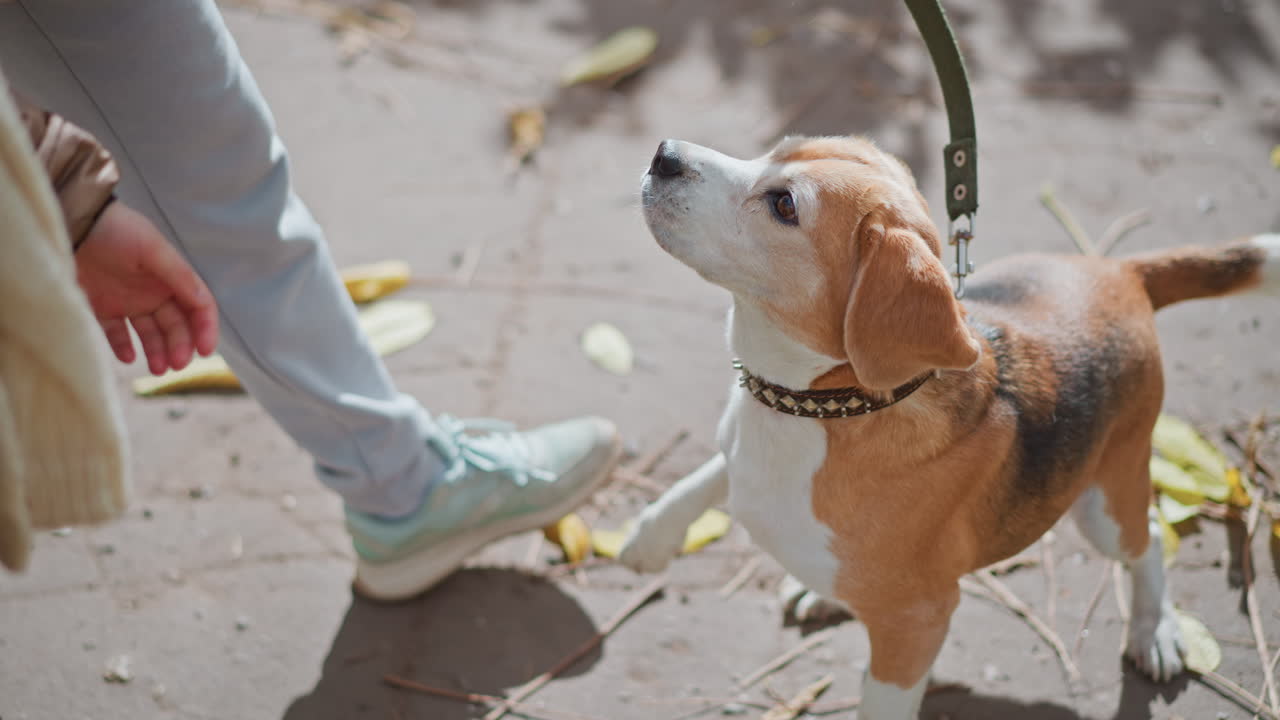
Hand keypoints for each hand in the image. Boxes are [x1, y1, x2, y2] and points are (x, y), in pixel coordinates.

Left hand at [75, 201, 218, 373]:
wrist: (70, 224)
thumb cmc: (115, 230)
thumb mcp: (152, 248)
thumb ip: (178, 276)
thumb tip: (202, 303)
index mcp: (172, 278)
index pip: (198, 307)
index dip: (205, 328)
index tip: (205, 350)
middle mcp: (154, 293)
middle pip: (176, 326)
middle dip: (180, 346)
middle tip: (176, 364)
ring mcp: (129, 302)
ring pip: (151, 334)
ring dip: (158, 352)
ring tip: (157, 369)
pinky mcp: (103, 309)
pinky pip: (117, 334)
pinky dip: (124, 347)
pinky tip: (128, 357)